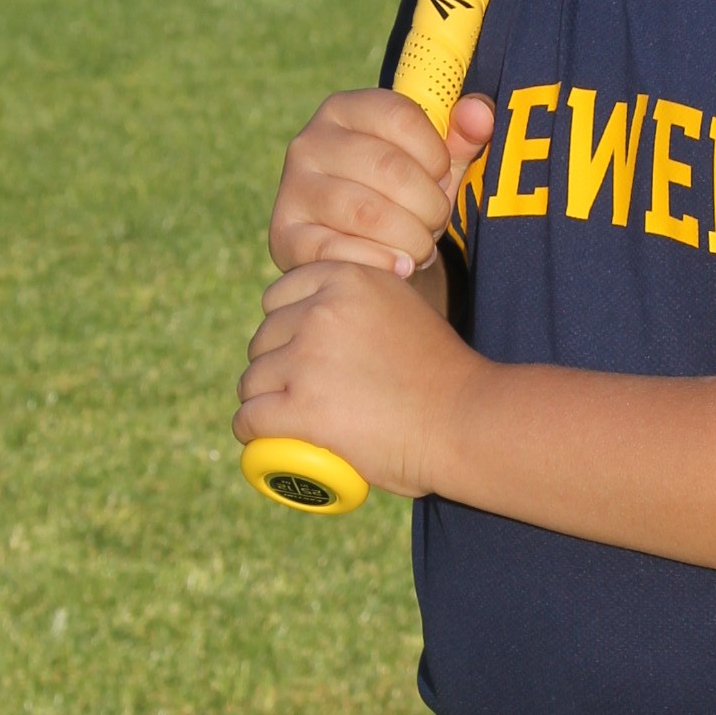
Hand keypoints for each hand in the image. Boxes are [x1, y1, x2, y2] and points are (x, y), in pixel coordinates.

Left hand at [234, 257, 482, 498]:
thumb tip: (335, 320)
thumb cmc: (442, 376)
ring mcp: (308, 358)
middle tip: (296, 391)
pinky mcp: (300, 407)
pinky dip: (250, 430)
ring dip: (261, 399)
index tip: (294, 350)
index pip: (279, 295)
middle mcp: (322, 310)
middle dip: (272, 364)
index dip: (282, 325)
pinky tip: (258, 436)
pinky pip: (250, 417)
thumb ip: (367, 305)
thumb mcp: (403, 310)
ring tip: (281, 419)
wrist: (465, 421)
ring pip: (253, 380)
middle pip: (263, 337)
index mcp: (348, 278)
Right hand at [269, 87, 494, 278]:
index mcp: (345, 109)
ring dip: (409, 238)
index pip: (402, 116)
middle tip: (435, 224)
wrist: (362, 249)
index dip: (436, 155)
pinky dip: (380, 262)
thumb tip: (479, 113)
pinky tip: (400, 268)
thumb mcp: (435, 162)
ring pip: (366, 212)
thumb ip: (463, 133)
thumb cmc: (403, 196)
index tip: (442, 178)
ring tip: (420, 248)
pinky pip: (337, 250)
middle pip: (388, 168)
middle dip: (428, 205)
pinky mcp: (284, 235)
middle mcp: (309, 141)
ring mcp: (293, 188)